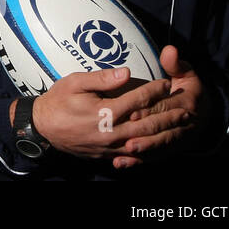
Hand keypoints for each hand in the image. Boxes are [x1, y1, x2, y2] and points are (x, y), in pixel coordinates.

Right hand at [22, 67, 172, 159]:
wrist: (43, 127)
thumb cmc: (58, 101)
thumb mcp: (75, 82)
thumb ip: (102, 78)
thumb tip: (126, 72)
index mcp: (104, 112)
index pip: (137, 100)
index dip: (154, 90)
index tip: (167, 82)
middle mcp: (110, 132)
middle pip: (146, 123)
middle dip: (167, 115)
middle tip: (185, 107)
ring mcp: (110, 147)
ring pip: (144, 142)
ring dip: (164, 133)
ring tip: (180, 125)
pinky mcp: (107, 155)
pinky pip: (134, 155)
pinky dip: (150, 150)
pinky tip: (161, 144)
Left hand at [112, 46, 210, 169]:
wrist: (205, 110)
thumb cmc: (188, 87)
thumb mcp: (186, 72)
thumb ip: (176, 63)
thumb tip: (170, 50)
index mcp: (185, 103)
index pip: (164, 107)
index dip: (148, 110)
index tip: (129, 112)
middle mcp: (183, 123)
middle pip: (161, 129)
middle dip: (144, 134)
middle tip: (125, 138)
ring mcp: (178, 138)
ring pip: (159, 146)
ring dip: (144, 150)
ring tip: (126, 151)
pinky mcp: (171, 149)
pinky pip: (156, 157)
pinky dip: (140, 162)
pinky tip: (121, 164)